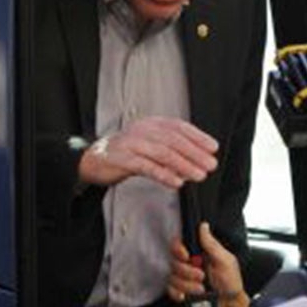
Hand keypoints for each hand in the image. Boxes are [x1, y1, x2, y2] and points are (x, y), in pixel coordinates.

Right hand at [78, 116, 217, 190]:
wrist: (93, 160)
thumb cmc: (125, 153)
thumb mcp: (149, 145)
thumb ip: (170, 149)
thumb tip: (196, 159)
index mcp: (151, 124)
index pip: (179, 127)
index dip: (198, 136)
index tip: (213, 147)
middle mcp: (142, 130)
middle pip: (174, 140)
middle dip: (195, 153)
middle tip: (210, 164)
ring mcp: (132, 144)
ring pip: (163, 153)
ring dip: (184, 165)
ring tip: (198, 175)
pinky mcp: (122, 159)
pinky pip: (146, 167)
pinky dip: (164, 174)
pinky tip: (176, 182)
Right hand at [167, 225, 247, 306]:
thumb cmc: (231, 283)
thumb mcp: (225, 261)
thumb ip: (212, 245)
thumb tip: (203, 226)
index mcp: (200, 253)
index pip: (179, 245)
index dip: (179, 249)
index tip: (186, 256)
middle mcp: (189, 265)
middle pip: (174, 262)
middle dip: (187, 271)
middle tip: (202, 276)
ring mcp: (184, 279)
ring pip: (172, 277)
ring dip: (187, 285)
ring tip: (201, 289)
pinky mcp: (181, 292)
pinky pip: (171, 290)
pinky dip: (178, 293)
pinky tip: (188, 296)